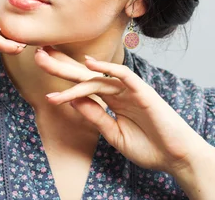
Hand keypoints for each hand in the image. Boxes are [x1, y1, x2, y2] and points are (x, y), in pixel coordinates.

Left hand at [35, 46, 214, 175]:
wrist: (177, 158)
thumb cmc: (149, 147)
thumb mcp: (113, 134)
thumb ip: (95, 116)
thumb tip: (71, 101)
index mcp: (111, 101)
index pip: (83, 84)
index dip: (63, 76)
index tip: (42, 69)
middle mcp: (118, 92)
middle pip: (85, 75)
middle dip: (61, 66)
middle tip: (37, 56)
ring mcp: (130, 90)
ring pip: (97, 78)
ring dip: (72, 74)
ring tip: (48, 66)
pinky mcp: (143, 92)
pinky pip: (123, 75)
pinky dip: (107, 68)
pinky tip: (89, 64)